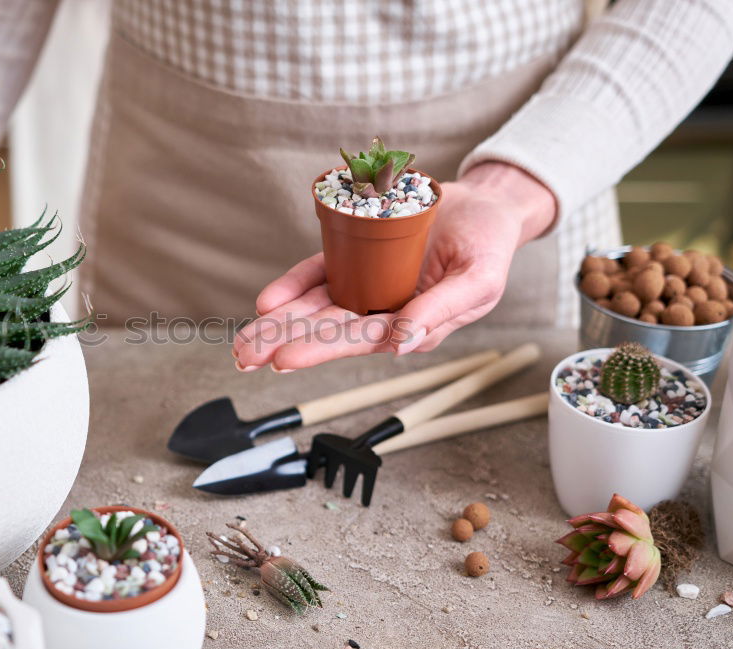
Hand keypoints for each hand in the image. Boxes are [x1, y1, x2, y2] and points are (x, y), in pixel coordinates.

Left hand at [232, 162, 555, 370]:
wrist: (484, 206)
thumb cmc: (488, 248)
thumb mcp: (477, 282)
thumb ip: (439, 312)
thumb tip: (401, 344)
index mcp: (410, 327)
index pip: (357, 341)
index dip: (319, 349)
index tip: (283, 358)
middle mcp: (382, 312)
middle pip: (326, 330)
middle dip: (283, 342)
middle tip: (244, 355)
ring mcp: (366, 287)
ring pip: (315, 308)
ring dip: (279, 322)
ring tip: (244, 339)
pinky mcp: (355, 260)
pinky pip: (318, 275)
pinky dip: (293, 285)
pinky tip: (269, 300)